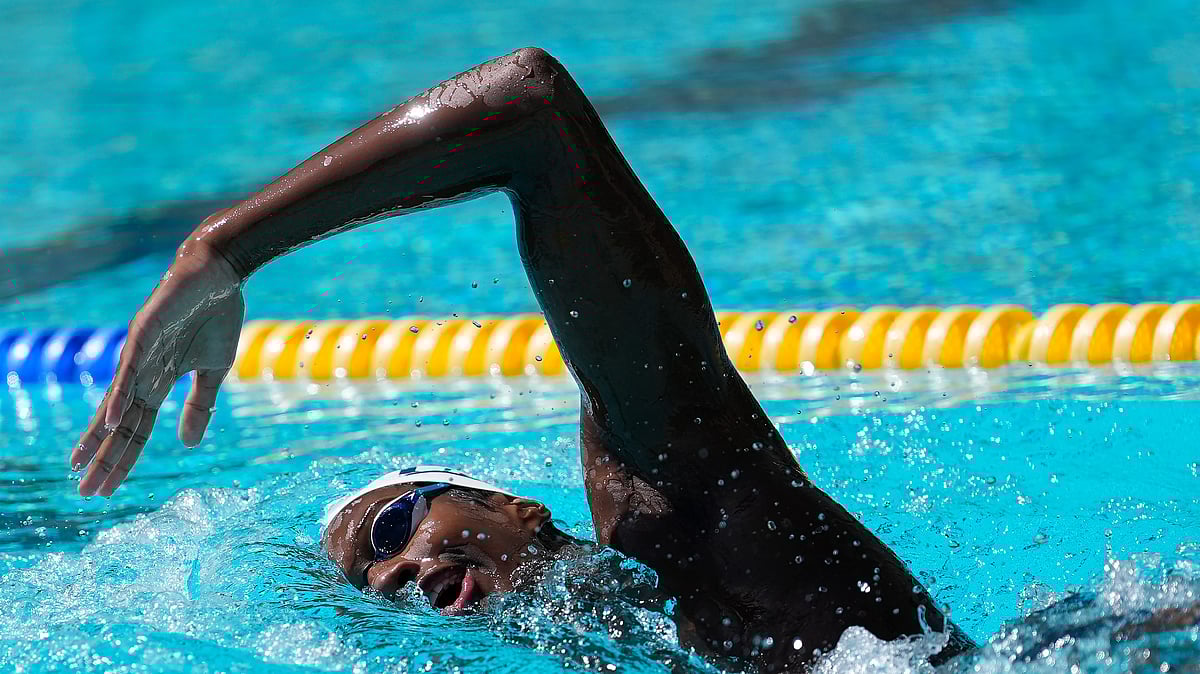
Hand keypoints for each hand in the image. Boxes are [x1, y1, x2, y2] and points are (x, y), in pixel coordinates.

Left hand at [69, 241, 245, 495]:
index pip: (136, 429)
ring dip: (100, 435)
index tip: (107, 488)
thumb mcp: (213, 371)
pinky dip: (120, 397)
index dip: (122, 458)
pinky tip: (111, 421)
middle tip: (86, 492)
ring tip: (82, 463)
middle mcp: (141, 373)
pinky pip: (130, 371)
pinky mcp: (144, 334)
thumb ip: (199, 406)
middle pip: (119, 424)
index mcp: (158, 382)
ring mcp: (139, 354)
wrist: (219, 274)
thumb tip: (187, 444)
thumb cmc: (216, 316)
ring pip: (116, 402)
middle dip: (103, 458)